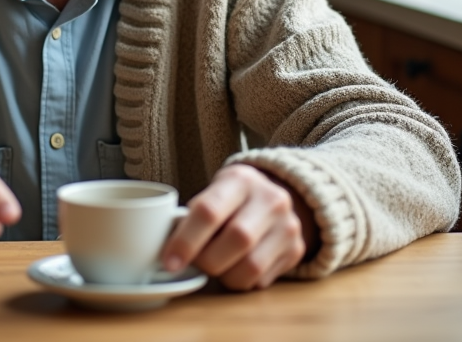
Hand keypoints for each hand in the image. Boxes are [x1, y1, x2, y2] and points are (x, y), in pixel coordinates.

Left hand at [160, 163, 318, 290]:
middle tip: (196, 262)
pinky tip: (235, 267)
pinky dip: (241, 281)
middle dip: (207, 260)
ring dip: (224, 275)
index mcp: (240, 180)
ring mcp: (288, 225)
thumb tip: (165, 249)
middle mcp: (270, 199)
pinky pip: (262, 280)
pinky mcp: (295, 250)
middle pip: (236, 240)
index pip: (209, 211)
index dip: (186, 241)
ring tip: (216, 265)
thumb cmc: (231, 199)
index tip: (169, 262)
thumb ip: (192, 216)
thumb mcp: (213, 193)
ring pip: (251, 266)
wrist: (273, 196)